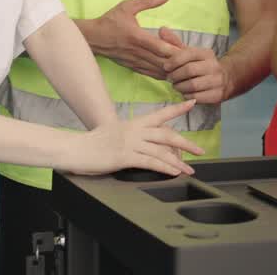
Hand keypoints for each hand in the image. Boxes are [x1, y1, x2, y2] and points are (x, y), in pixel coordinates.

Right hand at [67, 100, 204, 176]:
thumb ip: (131, 135)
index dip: (177, 108)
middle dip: (186, 143)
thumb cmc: (94, 143)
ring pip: (161, 150)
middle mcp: (135, 131)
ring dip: (178, 161)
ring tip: (190, 169)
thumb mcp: (115, 133)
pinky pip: (150, 162)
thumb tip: (145, 142)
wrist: (76, 148)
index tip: (192, 103)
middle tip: (201, 150)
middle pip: (167, 134)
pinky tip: (174, 172)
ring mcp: (130, 143)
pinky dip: (165, 168)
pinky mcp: (125, 157)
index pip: (160, 114)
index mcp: (134, 123)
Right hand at [89, 0, 181, 78]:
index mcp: (137, 37)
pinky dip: (162, 74)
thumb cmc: (109, 21)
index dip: (175, 50)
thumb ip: (148, 1)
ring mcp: (135, 62)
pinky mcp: (132, 67)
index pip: (160, 47)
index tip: (186, 50)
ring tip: (183, 67)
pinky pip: (151, 74)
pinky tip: (171, 72)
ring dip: (171, 69)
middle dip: (177, 62)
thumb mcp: (127, 6)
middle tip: (190, 59)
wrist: (92, 38)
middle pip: (162, 61)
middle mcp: (137, 52)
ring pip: (158, 71)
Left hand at [160, 29, 229, 104]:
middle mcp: (214, 66)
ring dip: (179, 87)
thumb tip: (161, 29)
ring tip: (176, 86)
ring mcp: (217, 81)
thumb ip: (175, 42)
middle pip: (189, 70)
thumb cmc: (201, 65)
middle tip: (169, 78)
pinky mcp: (217, 95)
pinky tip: (185, 93)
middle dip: (175, 76)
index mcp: (206, 53)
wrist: (226, 78)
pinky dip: (187, 96)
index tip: (165, 67)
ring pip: (192, 85)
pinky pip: (197, 97)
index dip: (174, 61)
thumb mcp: (190, 53)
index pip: (188, 54)